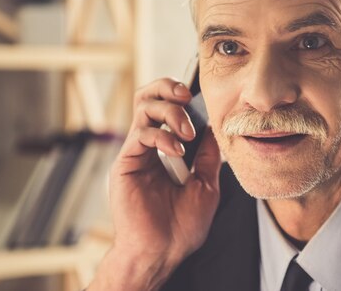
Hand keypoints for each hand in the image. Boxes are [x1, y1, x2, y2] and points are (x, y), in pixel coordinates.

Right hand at [87, 78, 221, 290]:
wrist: (163, 252)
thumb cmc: (181, 227)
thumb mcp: (206, 185)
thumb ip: (208, 156)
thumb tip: (214, 128)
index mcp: (165, 150)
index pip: (167, 109)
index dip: (181, 96)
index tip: (200, 98)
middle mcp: (148, 146)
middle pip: (148, 97)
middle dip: (168, 87)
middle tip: (186, 96)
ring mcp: (136, 152)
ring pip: (143, 106)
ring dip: (170, 111)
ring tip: (187, 131)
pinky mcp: (126, 162)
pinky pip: (141, 133)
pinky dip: (162, 136)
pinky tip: (177, 152)